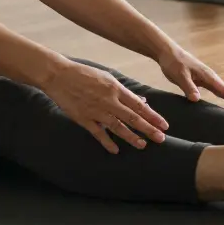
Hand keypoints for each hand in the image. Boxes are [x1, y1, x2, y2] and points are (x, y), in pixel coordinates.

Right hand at [45, 60, 169, 153]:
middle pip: (132, 117)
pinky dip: (107, 142)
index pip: (139, 105)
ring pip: (118, 127)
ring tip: (142, 145)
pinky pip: (98, 133)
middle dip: (148, 129)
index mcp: (116, 88)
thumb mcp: (108, 78)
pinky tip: (116, 150)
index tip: (164, 125)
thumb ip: (125, 92)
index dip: (153, 116)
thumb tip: (142, 101)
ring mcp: (96, 111)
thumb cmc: (85, 74)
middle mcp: (109, 100)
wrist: (59, 75)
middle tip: (160, 138)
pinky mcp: (83, 119)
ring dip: (131, 137)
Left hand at [158, 44, 223, 115]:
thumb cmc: (174, 63)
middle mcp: (210, 78)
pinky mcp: (201, 81)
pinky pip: (215, 92)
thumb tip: (197, 100)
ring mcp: (206, 79)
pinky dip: (222, 98)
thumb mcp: (180, 75)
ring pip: (222, 92)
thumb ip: (188, 87)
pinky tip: (222, 106)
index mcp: (208, 77)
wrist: (168, 53)